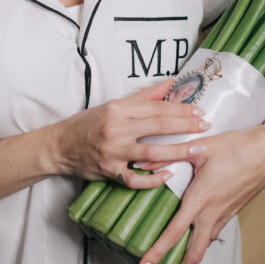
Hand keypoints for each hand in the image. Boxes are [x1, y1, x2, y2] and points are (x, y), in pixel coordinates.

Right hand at [54, 79, 211, 189]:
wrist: (59, 146)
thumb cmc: (87, 124)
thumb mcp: (113, 105)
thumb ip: (143, 97)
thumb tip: (170, 84)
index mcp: (118, 110)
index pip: (155, 108)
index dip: (180, 109)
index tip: (198, 110)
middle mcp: (116, 129)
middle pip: (157, 127)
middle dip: (185, 126)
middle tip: (205, 127)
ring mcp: (112, 152)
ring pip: (151, 153)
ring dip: (177, 152)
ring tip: (197, 149)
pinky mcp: (109, 171)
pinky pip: (135, 179)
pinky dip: (153, 179)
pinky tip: (168, 175)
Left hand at [137, 122, 264, 263]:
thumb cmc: (237, 146)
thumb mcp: (201, 147)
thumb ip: (170, 154)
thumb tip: (143, 161)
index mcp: (201, 199)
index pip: (175, 233)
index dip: (158, 253)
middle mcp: (212, 213)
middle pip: (194, 254)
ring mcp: (224, 214)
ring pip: (204, 245)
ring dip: (188, 260)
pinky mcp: (232, 211)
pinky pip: (213, 232)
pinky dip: (200, 242)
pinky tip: (192, 238)